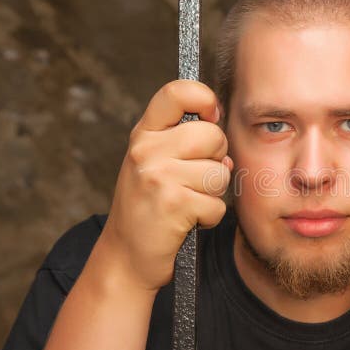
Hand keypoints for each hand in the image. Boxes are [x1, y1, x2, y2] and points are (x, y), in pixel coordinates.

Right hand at [99, 79, 232, 291]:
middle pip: (213, 136)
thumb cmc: (149, 207)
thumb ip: (186, 143)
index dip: (204, 98)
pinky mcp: (172, 205)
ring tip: (188, 202)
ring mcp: (158, 176)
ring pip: (220, 173)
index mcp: (144, 134)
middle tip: (195, 179)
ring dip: (213, 194)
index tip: (211, 116)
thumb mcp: (156, 164)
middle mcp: (147, 150)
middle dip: (216, 160)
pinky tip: (187, 221)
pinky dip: (209, 218)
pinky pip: (217, 205)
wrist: (126, 256)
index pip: (177, 92)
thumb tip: (223, 135)